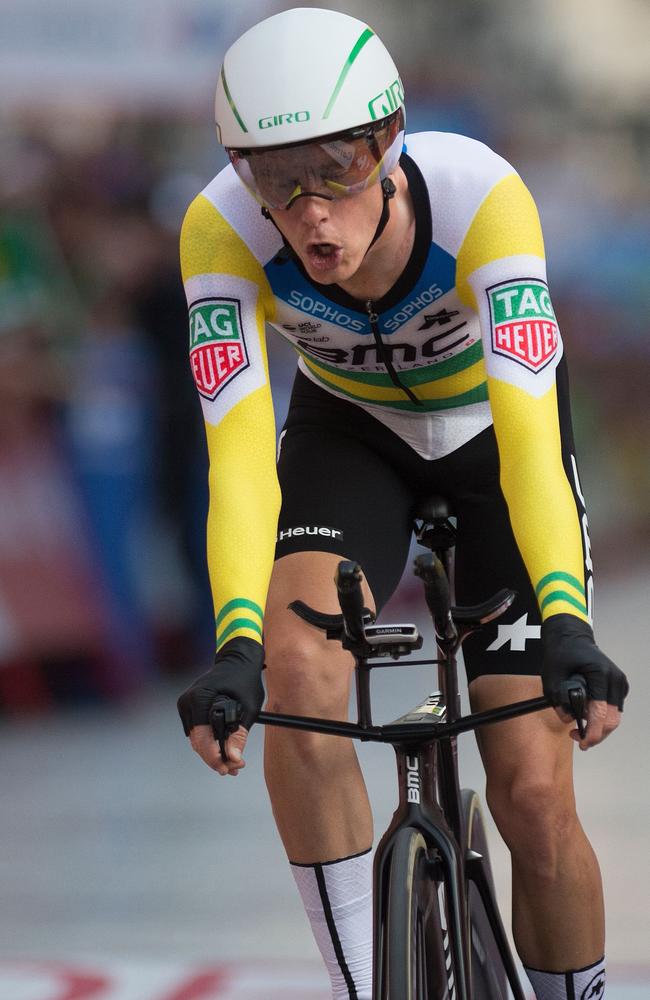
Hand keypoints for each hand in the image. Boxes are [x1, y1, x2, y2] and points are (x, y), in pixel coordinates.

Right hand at [177, 637, 264, 775]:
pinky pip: (197, 731)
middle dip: (215, 758)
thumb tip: (234, 759)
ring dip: (212, 752)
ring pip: (196, 739)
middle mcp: (187, 702)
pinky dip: (209, 742)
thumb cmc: (245, 679)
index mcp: (199, 698)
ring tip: (232, 764)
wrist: (238, 659)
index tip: (230, 769)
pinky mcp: (189, 708)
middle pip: (197, 741)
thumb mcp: (248, 708)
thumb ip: (239, 734)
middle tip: (235, 770)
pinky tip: (223, 750)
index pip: (202, 738)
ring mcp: (185, 704)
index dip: (215, 757)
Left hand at [541, 615, 628, 749]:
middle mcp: (614, 679)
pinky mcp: (618, 687)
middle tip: (578, 739)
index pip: (601, 713)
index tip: (583, 743)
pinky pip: (613, 710)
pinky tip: (587, 719)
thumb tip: (567, 719)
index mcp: (601, 674)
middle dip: (596, 734)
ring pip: (614, 717)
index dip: (592, 732)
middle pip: (612, 719)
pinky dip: (602, 718)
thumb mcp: (552, 676)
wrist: (571, 637)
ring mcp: (619, 683)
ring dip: (599, 728)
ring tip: (579, 730)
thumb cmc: (562, 652)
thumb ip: (557, 699)